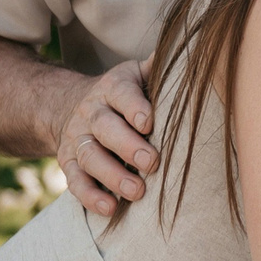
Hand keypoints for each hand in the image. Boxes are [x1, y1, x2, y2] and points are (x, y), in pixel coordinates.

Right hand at [54, 59, 156, 215]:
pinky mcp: (68, 163)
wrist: (72, 106)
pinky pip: (75, 181)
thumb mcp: (137, 74)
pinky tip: (110, 208)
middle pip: (104, 127)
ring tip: (137, 191)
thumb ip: (159, 67)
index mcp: (112, 88)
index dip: (134, 107)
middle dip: (127, 146)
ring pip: (89, 156)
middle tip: (151, 162)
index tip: (149, 122)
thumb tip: (192, 52)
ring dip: (112, 175)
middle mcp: (91, 112)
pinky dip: (90, 196)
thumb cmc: (122, 94)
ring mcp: (77, 139)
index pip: (121, 94)